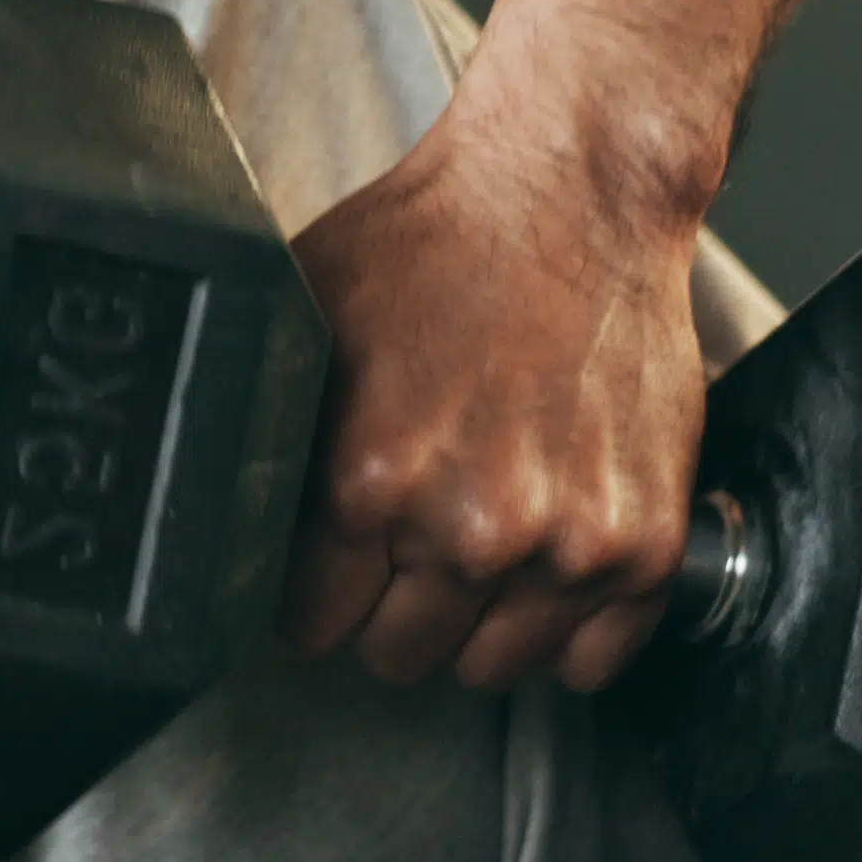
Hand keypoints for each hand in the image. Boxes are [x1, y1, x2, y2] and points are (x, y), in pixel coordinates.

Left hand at [278, 119, 711, 693]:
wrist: (572, 193)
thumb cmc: (437, 243)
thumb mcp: (304, 321)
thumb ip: (271, 430)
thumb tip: (216, 506)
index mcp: (372, 483)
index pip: (309, 623)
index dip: (313, 591)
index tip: (328, 567)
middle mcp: (474, 529)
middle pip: (396, 655)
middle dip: (387, 607)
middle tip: (402, 545)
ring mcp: (569, 545)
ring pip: (490, 668)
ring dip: (474, 622)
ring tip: (472, 547)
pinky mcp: (646, 544)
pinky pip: (592, 663)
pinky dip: (564, 634)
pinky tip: (539, 576)